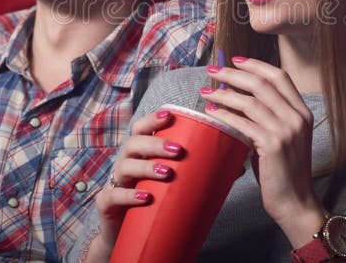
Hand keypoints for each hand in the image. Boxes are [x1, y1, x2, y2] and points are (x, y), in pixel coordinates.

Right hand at [87, 110, 183, 259]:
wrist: (126, 232)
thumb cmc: (153, 200)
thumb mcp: (172, 183)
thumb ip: (198, 173)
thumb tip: (238, 167)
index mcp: (140, 153)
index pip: (141, 128)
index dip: (152, 119)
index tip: (169, 114)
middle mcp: (126, 162)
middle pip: (134, 143)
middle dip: (155, 143)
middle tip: (178, 150)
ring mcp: (115, 182)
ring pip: (125, 166)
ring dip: (146, 166)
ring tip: (167, 172)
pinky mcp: (107, 203)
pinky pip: (114, 195)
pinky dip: (129, 195)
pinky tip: (145, 198)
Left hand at [201, 57, 326, 246]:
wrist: (295, 201)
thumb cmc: (283, 169)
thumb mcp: (280, 136)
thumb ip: (265, 115)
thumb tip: (234, 95)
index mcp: (302, 111)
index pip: (279, 76)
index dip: (256, 65)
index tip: (235, 60)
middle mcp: (297, 117)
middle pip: (262, 84)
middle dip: (233, 74)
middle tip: (212, 71)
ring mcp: (287, 130)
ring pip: (250, 102)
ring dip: (224, 93)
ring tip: (205, 92)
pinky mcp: (273, 145)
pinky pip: (243, 123)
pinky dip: (225, 114)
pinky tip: (211, 112)